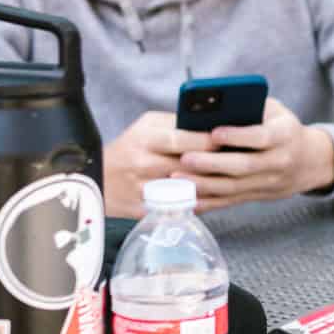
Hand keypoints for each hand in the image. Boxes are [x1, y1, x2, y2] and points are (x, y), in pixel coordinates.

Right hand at [103, 111, 219, 218]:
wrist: (97, 177)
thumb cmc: (130, 147)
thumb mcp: (147, 126)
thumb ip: (176, 123)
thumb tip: (209, 124)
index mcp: (145, 140)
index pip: (182, 140)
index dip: (208, 141)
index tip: (228, 142)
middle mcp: (143, 165)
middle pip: (188, 167)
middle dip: (215, 164)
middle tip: (236, 161)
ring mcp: (143, 190)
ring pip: (187, 190)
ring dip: (211, 185)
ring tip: (228, 178)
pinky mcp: (145, 210)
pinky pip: (178, 208)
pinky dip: (198, 204)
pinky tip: (213, 197)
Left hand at [173, 97, 333, 212]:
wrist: (308, 161)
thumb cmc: (282, 128)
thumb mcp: (274, 111)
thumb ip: (250, 107)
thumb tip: (211, 106)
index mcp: (285, 135)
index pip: (262, 137)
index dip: (238, 136)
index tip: (214, 132)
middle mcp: (279, 162)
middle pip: (244, 166)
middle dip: (213, 164)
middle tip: (185, 158)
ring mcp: (269, 183)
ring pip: (234, 188)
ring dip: (204, 184)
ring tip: (178, 177)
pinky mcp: (257, 196)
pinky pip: (230, 201)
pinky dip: (208, 202)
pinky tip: (187, 198)